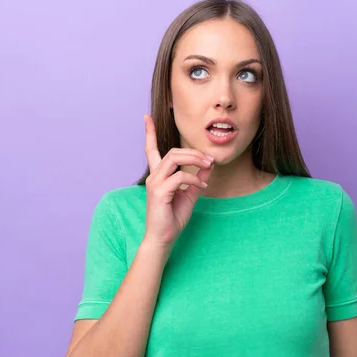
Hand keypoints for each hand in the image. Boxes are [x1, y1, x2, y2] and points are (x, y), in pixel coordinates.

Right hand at [142, 114, 212, 248]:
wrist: (163, 238)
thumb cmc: (173, 218)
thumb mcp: (190, 195)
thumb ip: (198, 178)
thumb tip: (210, 165)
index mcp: (158, 175)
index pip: (150, 149)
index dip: (149, 132)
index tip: (146, 117)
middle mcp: (154, 176)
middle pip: (172, 151)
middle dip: (193, 151)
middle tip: (210, 159)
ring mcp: (155, 183)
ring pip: (174, 158)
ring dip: (195, 159)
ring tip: (208, 166)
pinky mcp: (159, 192)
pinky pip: (180, 176)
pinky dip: (194, 178)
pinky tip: (202, 186)